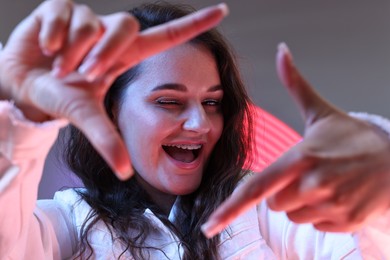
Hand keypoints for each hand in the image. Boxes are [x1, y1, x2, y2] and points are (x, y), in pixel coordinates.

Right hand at [0, 0, 227, 179]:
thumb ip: (107, 140)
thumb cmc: (61, 98)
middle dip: (103, 52)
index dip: (194, 25)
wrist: (24, 85)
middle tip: (83, 74)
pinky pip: (62, 12)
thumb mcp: (86, 118)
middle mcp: (110, 33)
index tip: (223, 10)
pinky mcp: (61, 7)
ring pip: (90, 23)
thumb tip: (125, 172)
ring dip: (72, 51)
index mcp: (126, 56)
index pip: (167, 35)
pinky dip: (51, 34)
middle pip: (125, 26)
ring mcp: (88, 18)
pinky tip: (46, 47)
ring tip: (60, 66)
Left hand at [202, 43, 389, 237]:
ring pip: (294, 217)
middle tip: (308, 174)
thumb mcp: (321, 111)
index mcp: (301, 157)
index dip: (229, 208)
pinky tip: (338, 196)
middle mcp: (314, 184)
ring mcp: (332, 205)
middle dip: (284, 192)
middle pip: (274, 204)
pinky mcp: (346, 222)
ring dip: (303, 204)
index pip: (256, 187)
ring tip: (325, 183)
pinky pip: (316, 226)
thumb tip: (281, 51)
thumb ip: (295, 84)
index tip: (209, 225)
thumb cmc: (352, 138)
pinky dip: (322, 215)